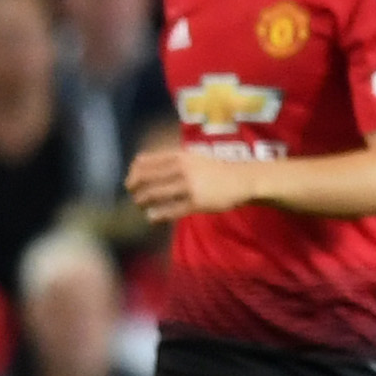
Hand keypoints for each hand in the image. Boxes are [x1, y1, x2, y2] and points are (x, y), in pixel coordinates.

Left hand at [124, 145, 246, 219]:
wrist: (243, 180)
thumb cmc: (215, 170)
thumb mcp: (192, 158)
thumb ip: (170, 161)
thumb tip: (140, 165)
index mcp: (178, 156)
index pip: (143, 163)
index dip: (133, 174)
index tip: (132, 183)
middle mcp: (181, 169)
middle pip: (144, 179)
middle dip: (133, 190)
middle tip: (134, 197)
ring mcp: (189, 186)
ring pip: (154, 195)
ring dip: (142, 203)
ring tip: (142, 208)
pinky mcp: (197, 203)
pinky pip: (170, 210)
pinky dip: (157, 215)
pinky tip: (152, 218)